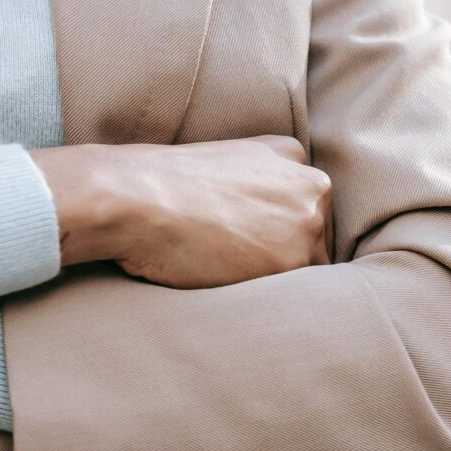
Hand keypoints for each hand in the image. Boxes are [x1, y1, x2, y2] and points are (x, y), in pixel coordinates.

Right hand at [34, 137, 331, 288]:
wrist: (135, 197)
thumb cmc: (160, 185)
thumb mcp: (224, 166)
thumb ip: (258, 186)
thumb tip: (266, 225)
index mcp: (291, 155)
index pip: (305, 206)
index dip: (276, 229)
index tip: (244, 236)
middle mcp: (312, 184)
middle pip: (316, 237)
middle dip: (283, 252)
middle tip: (232, 255)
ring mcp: (308, 222)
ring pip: (309, 267)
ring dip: (276, 276)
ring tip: (226, 265)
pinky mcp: (294, 260)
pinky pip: (295, 292)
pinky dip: (268, 295)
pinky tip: (231, 277)